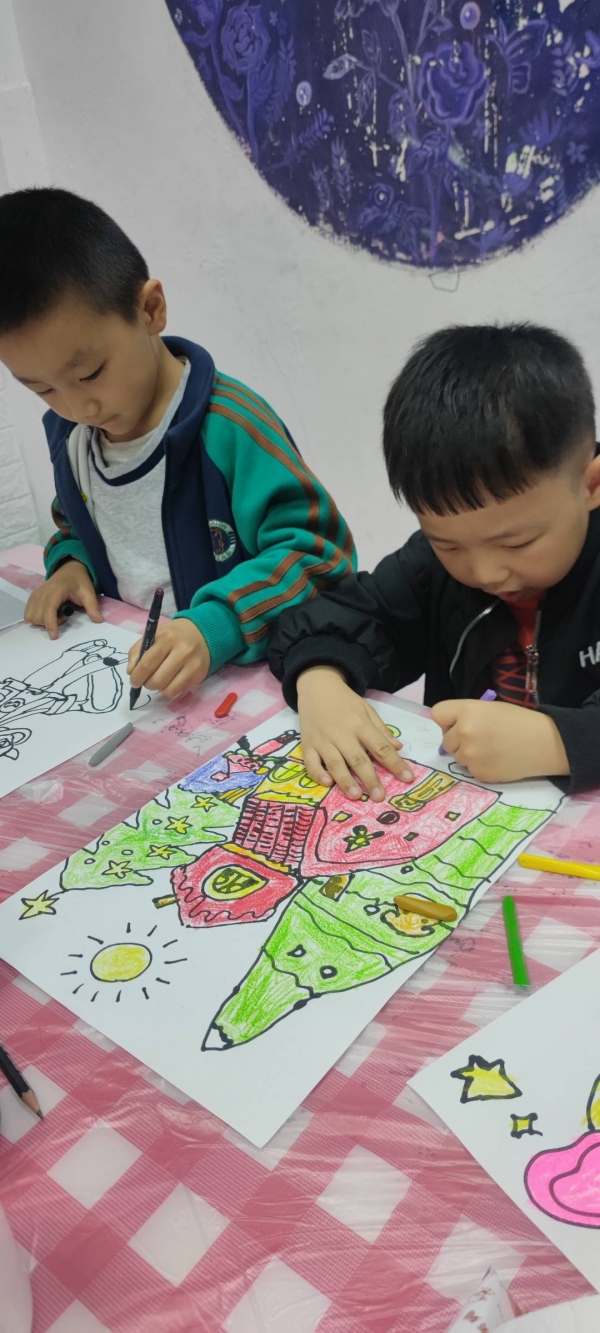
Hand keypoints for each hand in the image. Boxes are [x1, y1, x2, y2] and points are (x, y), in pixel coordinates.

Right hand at [25, 560, 102, 639]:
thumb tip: (99, 621)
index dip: (50, 624)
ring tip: (56, 615)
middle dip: (49, 623)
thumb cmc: (79, 581)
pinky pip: (28, 613)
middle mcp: (42, 592)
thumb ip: (93, 606)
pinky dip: (36, 618)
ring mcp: (35, 594)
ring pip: (30, 616)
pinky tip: (48, 615)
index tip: (54, 636)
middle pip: (38, 615)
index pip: (49, 609)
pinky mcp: (33, 598)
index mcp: (56, 590)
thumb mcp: (89, 592)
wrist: (69, 570)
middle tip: (65, 617)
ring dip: (42, 622)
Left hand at [127, 618, 209, 698]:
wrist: (201, 633)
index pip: (147, 663)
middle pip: (157, 679)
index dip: (137, 676)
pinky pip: (177, 691)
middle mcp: (182, 651)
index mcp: (167, 638)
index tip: (133, 680)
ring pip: (167, 689)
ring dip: (158, 687)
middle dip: (146, 684)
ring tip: (158, 679)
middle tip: (145, 681)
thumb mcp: (153, 635)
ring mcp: (192, 664)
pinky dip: (169, 689)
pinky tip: (169, 680)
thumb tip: (131, 671)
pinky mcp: (198, 675)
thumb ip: (137, 651)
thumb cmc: (172, 635)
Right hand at [296, 665, 413, 800]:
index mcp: (360, 724)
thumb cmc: (344, 700)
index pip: (381, 747)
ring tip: (355, 795)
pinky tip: (327, 783)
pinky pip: (310, 762)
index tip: (407, 778)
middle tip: (380, 796)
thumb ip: (381, 730)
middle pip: (358, 759)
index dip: (395, 764)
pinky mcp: (307, 744)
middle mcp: (342, 733)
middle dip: (370, 779)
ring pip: (335, 763)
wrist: (316, 686)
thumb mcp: (366, 709)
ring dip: (345, 781)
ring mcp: (323, 740)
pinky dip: (317, 773)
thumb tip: (398, 747)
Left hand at [431, 699, 569, 782]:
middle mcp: (464, 732)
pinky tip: (497, 760)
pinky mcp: (479, 773)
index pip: (438, 714)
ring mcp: (470, 755)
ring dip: (469, 755)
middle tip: (481, 739)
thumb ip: (466, 716)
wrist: (544, 743)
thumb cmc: (519, 721)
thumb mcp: (490, 708)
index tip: (458, 724)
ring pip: (458, 757)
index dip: (447, 720)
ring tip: (492, 750)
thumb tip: (450, 730)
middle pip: (446, 741)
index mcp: (467, 711)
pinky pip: (470, 771)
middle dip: (458, 741)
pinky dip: (480, 767)